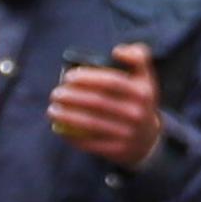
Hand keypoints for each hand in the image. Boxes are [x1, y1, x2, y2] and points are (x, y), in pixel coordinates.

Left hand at [44, 42, 164, 169]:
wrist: (148, 140)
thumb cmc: (137, 102)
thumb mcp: (144, 78)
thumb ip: (137, 56)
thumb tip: (118, 51)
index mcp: (143, 92)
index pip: (111, 81)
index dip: (87, 77)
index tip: (68, 76)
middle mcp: (138, 113)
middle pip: (97, 102)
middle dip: (71, 96)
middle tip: (55, 94)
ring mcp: (128, 134)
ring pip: (91, 123)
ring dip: (66, 116)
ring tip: (52, 110)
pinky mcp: (118, 150)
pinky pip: (90, 142)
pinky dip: (72, 135)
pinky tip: (60, 128)